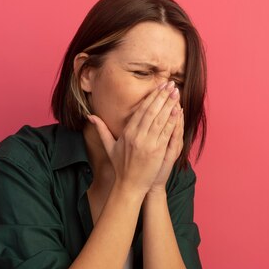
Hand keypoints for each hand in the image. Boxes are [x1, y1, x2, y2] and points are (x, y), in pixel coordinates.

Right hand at [87, 81, 180, 195]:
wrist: (129, 185)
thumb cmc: (120, 166)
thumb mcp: (109, 147)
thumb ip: (101, 129)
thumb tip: (90, 116)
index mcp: (127, 133)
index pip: (140, 110)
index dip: (151, 97)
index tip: (159, 87)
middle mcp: (137, 136)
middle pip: (151, 111)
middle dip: (162, 96)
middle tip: (170, 84)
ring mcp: (147, 143)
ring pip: (160, 119)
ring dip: (169, 104)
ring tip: (176, 92)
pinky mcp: (157, 151)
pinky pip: (166, 132)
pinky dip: (173, 120)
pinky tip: (178, 110)